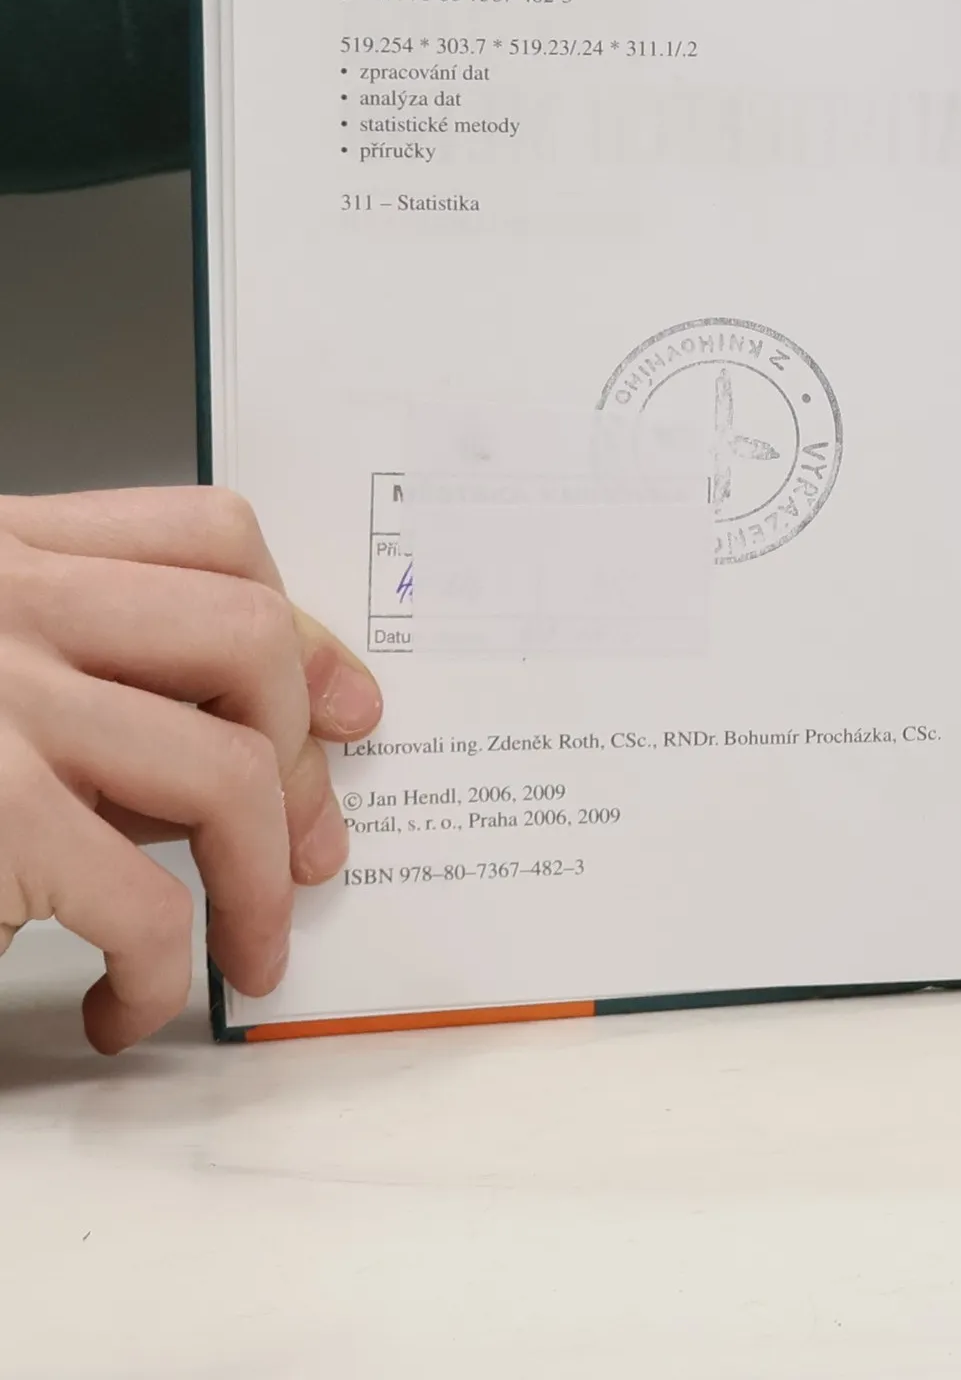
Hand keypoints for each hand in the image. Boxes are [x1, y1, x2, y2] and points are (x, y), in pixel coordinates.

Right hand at [0, 489, 380, 1050]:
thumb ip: (79, 672)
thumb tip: (262, 753)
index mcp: (6, 554)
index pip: (211, 538)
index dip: (302, 627)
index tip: (344, 708)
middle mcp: (5, 605)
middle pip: (247, 639)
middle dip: (305, 753)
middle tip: (308, 847)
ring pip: (228, 768)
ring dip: (260, 882)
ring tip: (249, 949)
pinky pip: (144, 900)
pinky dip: (166, 970)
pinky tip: (131, 1004)